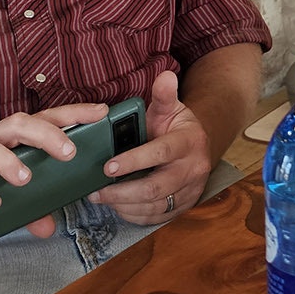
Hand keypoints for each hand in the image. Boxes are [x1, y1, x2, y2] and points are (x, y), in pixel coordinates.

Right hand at [0, 103, 111, 237]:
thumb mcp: (4, 194)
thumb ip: (29, 208)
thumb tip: (49, 227)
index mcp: (9, 138)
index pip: (45, 117)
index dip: (73, 113)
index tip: (101, 112)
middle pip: (17, 124)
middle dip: (46, 134)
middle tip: (69, 151)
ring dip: (7, 160)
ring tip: (26, 178)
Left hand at [88, 70, 213, 224]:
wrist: (198, 147)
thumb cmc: (175, 127)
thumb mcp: (171, 109)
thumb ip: (164, 95)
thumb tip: (164, 76)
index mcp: (189, 142)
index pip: (160, 153)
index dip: (133, 161)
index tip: (107, 166)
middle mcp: (194, 169)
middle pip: (155, 188)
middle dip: (122, 192)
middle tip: (96, 191)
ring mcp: (190, 191)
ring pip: (154, 206)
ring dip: (123, 205)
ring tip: (101, 198)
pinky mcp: (183, 206)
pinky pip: (156, 217)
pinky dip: (133, 214)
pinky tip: (117, 206)